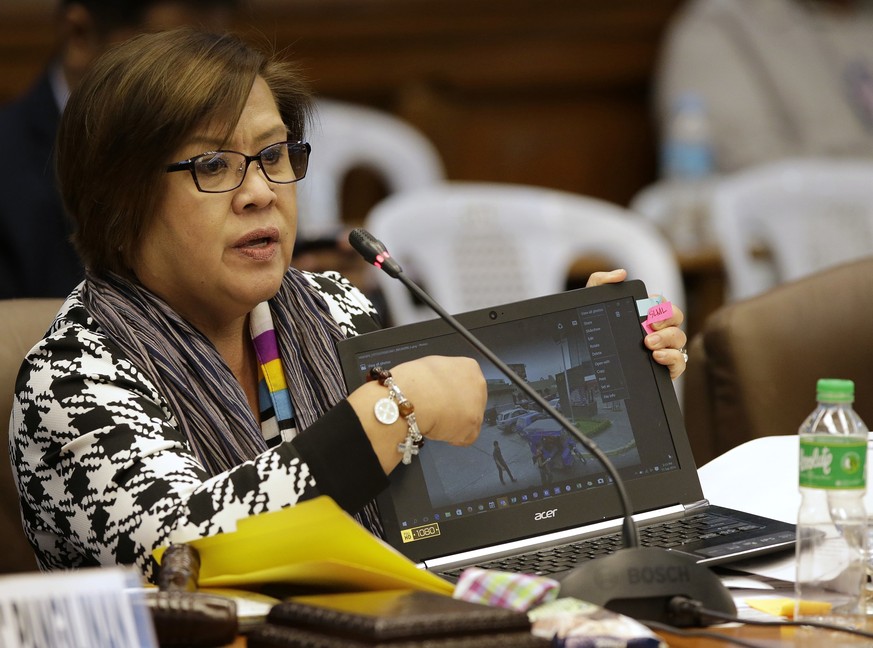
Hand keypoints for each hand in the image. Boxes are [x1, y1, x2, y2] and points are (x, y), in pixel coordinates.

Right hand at [350, 356, 485, 473]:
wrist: (414, 398)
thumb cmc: (415, 380)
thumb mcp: (430, 367)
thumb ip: (442, 377)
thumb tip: (439, 386)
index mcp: (468, 367)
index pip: (467, 382)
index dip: (453, 392)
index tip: (442, 398)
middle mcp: (478, 385)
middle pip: (472, 401)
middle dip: (457, 409)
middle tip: (439, 412)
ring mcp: (478, 407)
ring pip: (470, 420)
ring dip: (454, 424)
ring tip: (435, 422)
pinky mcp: (472, 427)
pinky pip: (466, 437)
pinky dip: (453, 438)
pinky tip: (439, 432)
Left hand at [586, 268, 687, 379]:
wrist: (589, 364)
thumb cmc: (595, 332)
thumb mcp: (591, 304)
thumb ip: (600, 282)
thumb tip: (621, 274)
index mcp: (645, 314)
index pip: (661, 302)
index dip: (659, 303)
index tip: (648, 307)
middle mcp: (658, 329)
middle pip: (676, 317)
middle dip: (667, 318)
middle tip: (651, 324)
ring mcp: (664, 348)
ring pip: (679, 338)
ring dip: (667, 338)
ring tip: (649, 343)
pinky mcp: (666, 368)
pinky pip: (680, 362)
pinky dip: (672, 357)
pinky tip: (657, 356)